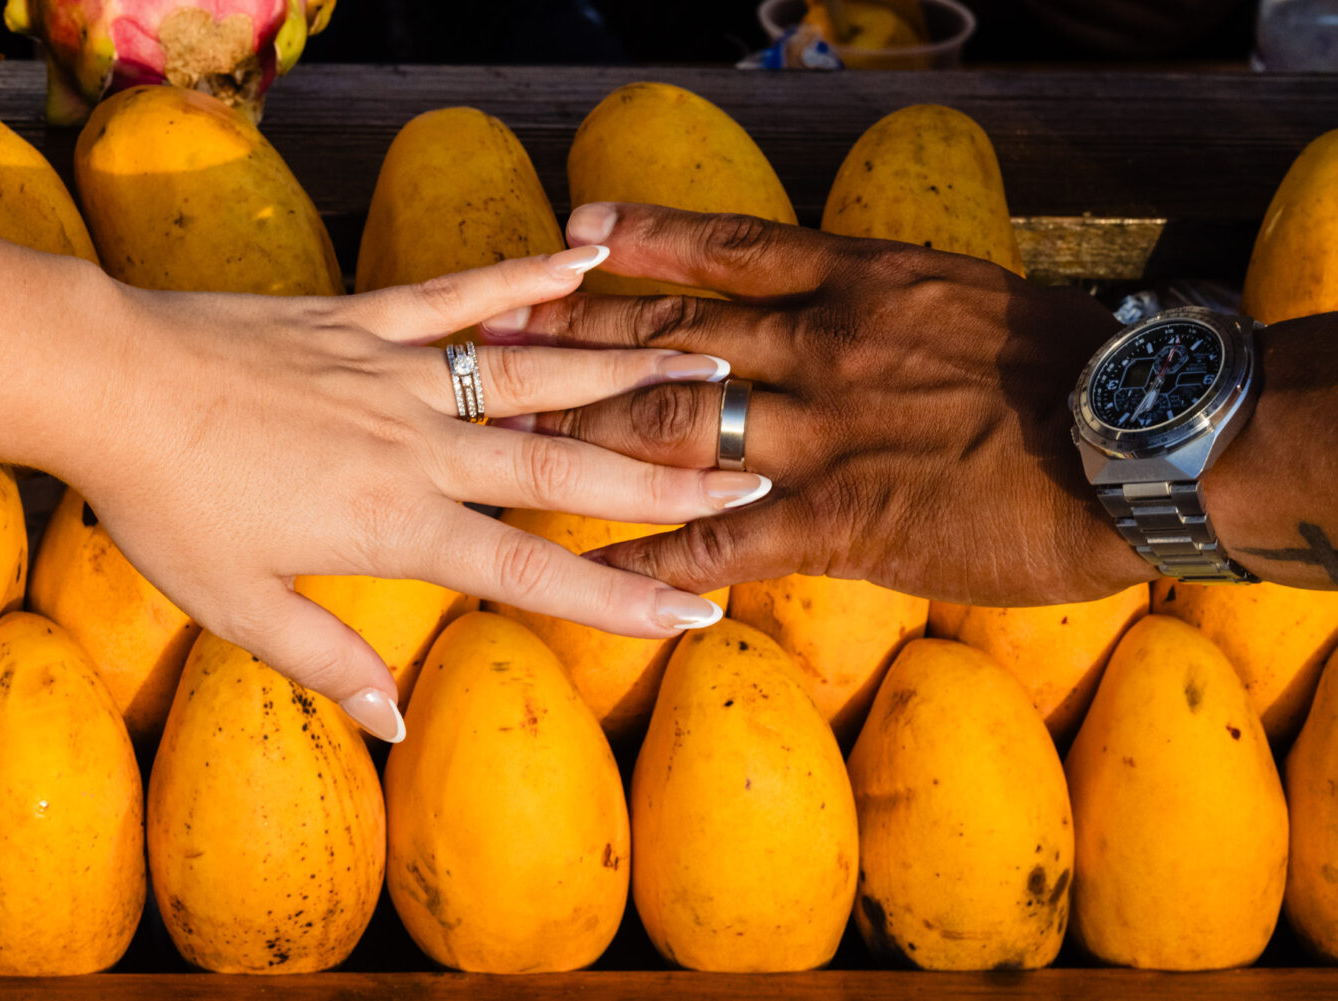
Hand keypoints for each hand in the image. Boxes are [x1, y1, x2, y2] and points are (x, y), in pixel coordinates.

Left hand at [53, 246, 756, 739]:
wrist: (104, 385)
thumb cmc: (166, 505)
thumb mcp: (235, 610)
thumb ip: (328, 663)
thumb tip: (395, 723)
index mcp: (396, 525)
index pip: (532, 571)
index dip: (620, 596)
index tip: (699, 608)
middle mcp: (418, 446)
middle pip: (566, 464)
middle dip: (668, 475)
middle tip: (757, 470)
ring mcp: (398, 373)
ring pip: (537, 372)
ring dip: (630, 372)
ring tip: (716, 364)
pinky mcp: (367, 319)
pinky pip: (461, 292)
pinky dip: (527, 273)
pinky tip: (588, 254)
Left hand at [481, 203, 1155, 606]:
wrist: (1139, 441)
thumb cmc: (1069, 368)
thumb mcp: (967, 301)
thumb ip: (886, 308)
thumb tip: (833, 312)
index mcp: (859, 283)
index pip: (726, 252)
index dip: (643, 243)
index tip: (578, 232)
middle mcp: (824, 346)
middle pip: (667, 338)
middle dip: (574, 338)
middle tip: (495, 337)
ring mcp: (825, 433)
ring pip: (671, 429)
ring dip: (582, 434)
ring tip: (509, 438)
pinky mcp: (843, 518)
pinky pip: (721, 536)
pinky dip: (653, 553)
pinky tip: (595, 568)